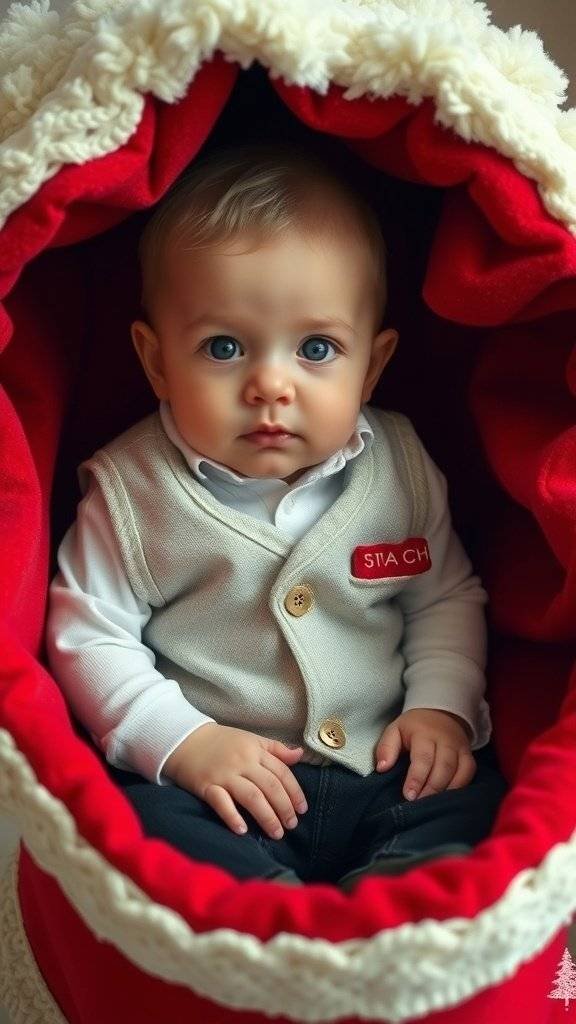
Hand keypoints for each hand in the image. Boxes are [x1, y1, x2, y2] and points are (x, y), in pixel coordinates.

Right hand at [163, 724, 307, 838]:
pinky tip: (243, 831)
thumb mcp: (251, 739)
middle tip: (292, 825)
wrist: (185, 739)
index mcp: (255, 750)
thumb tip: (299, 755)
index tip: (302, 809)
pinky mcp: (206, 786)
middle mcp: (242, 762)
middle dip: (284, 808)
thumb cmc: (222, 742)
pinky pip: (221, 803)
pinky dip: (232, 817)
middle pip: (270, 787)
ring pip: (251, 797)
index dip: (294, 792)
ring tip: (276, 833)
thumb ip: (276, 748)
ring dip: (266, 817)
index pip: (281, 772)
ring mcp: (224, 774)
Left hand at [375, 708, 475, 799]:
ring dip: (445, 791)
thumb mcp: (395, 730)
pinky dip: (460, 787)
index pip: (423, 758)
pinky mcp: (468, 755)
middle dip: (431, 789)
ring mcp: (460, 748)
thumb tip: (382, 768)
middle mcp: (445, 740)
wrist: (440, 714)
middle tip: (419, 805)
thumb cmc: (413, 727)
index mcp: (425, 733)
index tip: (408, 795)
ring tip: (431, 805)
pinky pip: (469, 774)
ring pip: (459, 772)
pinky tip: (447, 798)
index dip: (416, 778)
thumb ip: (386, 748)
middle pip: (444, 767)